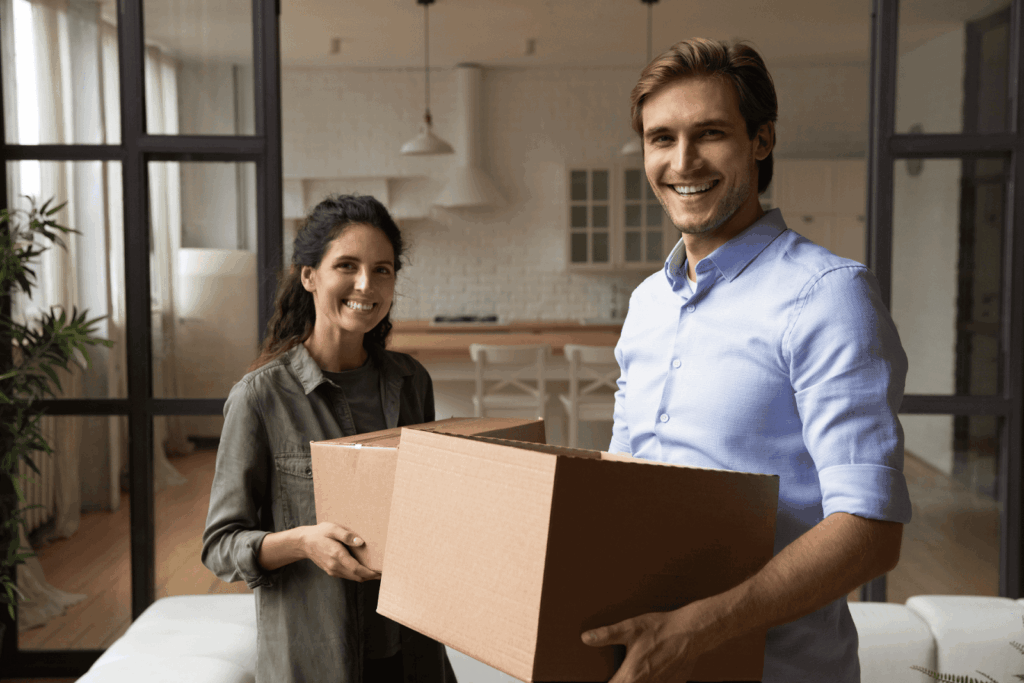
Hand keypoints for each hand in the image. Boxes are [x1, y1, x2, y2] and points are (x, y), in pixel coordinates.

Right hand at [300, 522, 380, 581]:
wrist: (304, 543)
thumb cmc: (320, 533)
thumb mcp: (333, 529)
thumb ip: (346, 536)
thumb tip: (360, 542)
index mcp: (337, 555)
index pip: (357, 570)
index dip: (370, 573)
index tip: (381, 572)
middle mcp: (335, 566)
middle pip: (357, 577)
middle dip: (371, 576)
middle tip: (384, 572)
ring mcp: (333, 570)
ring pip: (353, 578)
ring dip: (365, 576)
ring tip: (377, 571)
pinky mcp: (332, 571)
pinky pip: (348, 576)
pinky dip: (357, 575)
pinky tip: (364, 569)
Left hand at [581, 605, 707, 682]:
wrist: (691, 632)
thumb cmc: (661, 628)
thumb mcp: (630, 628)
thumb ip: (607, 635)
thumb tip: (586, 638)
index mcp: (632, 675)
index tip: (603, 680)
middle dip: (620, 682)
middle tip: (617, 676)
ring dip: (636, 682)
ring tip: (634, 674)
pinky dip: (653, 682)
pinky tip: (650, 673)